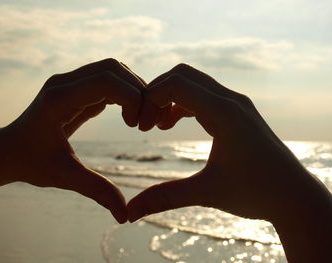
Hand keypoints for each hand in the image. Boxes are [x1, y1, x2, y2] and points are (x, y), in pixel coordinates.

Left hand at [0, 58, 143, 222]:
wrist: (10, 151)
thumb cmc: (31, 162)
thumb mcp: (64, 176)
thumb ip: (96, 191)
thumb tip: (124, 215)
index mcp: (59, 98)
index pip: (105, 81)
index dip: (131, 97)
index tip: (137, 125)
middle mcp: (64, 82)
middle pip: (112, 68)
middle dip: (137, 90)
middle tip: (145, 119)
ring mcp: (69, 82)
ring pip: (112, 70)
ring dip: (132, 89)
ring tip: (139, 118)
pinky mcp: (76, 88)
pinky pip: (106, 80)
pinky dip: (123, 93)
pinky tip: (128, 115)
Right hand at [128, 63, 327, 222]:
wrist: (293, 195)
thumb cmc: (256, 192)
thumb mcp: (206, 193)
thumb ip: (165, 197)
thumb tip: (129, 213)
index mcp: (224, 113)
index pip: (176, 83)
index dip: (149, 97)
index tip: (139, 124)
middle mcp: (231, 100)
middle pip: (183, 75)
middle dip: (157, 93)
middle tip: (145, 123)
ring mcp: (236, 104)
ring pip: (193, 83)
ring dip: (170, 98)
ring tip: (157, 126)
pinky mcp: (237, 111)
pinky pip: (202, 96)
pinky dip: (182, 104)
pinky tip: (172, 124)